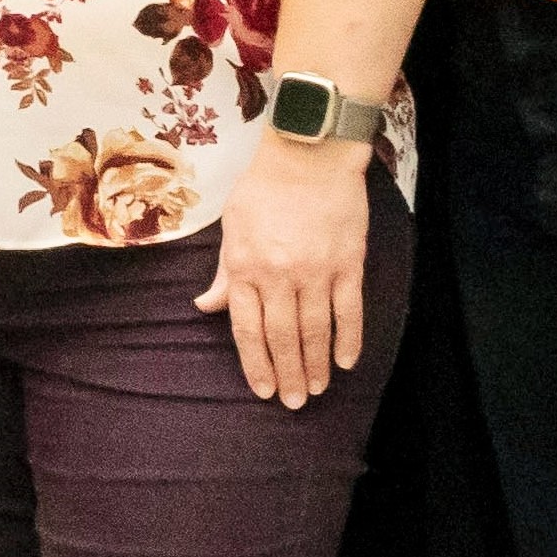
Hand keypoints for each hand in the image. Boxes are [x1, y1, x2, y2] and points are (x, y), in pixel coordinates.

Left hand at [193, 135, 370, 409]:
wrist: (310, 153)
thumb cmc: (264, 187)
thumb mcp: (232, 226)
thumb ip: (224, 271)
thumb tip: (207, 306)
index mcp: (246, 267)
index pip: (248, 329)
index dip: (256, 364)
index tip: (262, 389)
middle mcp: (279, 275)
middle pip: (283, 337)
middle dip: (287, 374)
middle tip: (292, 403)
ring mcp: (316, 271)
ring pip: (315, 330)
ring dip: (315, 365)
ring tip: (316, 390)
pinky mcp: (348, 263)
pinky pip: (349, 310)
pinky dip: (348, 339)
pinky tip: (345, 362)